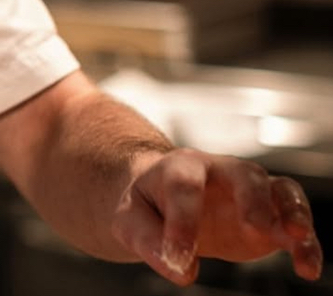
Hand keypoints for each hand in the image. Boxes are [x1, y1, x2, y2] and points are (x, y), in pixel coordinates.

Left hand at [112, 148, 323, 285]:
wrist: (161, 198)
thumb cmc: (145, 205)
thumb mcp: (129, 218)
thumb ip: (147, 240)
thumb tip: (180, 270)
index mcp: (180, 166)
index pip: (184, 186)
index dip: (183, 222)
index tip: (180, 260)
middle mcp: (221, 171)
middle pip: (244, 173)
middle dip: (252, 197)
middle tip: (255, 227)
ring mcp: (249, 192)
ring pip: (280, 190)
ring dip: (294, 212)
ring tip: (297, 238)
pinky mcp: (269, 217)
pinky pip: (294, 222)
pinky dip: (306, 243)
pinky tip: (307, 268)